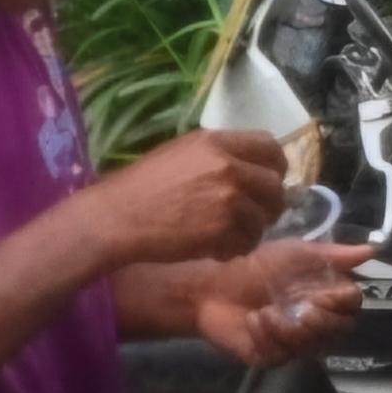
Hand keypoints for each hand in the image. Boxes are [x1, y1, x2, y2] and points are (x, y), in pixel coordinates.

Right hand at [82, 130, 284, 267]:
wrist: (115, 218)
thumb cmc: (142, 187)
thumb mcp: (181, 154)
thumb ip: (220, 156)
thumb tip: (253, 168)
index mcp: (217, 142)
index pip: (270, 147)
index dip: (276, 167)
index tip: (270, 180)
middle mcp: (228, 166)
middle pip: (275, 186)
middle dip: (269, 205)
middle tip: (256, 217)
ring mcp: (228, 199)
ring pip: (263, 219)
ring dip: (250, 231)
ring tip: (228, 236)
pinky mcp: (222, 230)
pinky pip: (247, 243)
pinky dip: (234, 249)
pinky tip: (215, 249)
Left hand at [190, 241, 373, 366]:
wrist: (213, 288)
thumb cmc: (255, 267)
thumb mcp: (295, 253)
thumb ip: (332, 255)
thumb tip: (371, 251)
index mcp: (326, 297)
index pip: (352, 306)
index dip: (341, 303)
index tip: (323, 293)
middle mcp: (316, 322)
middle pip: (339, 331)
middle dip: (319, 321)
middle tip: (299, 309)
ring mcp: (295, 343)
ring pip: (311, 346)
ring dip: (288, 328)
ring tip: (264, 312)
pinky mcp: (272, 357)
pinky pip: (281, 354)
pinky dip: (266, 336)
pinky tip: (253, 322)